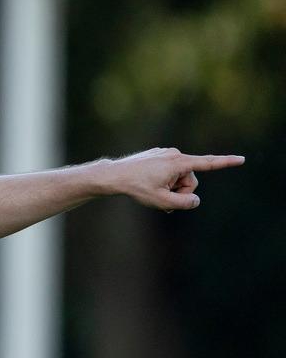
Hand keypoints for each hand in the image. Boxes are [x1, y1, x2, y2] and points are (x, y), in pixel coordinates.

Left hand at [107, 148, 243, 210]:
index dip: (226, 163)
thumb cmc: (137, 188)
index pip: (207, 163)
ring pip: (179, 177)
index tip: (241, 159)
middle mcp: (174, 155)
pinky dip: (165, 182)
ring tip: (156, 194)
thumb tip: (196, 201)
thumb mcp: (161, 201)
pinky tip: (150, 185)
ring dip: (172, 188)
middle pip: (190, 179)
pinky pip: (169, 172)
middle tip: (166, 203)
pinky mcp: (158, 156)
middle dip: (181, 192)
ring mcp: (166, 154)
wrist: (114, 176)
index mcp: (178, 163)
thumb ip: (183, 203)